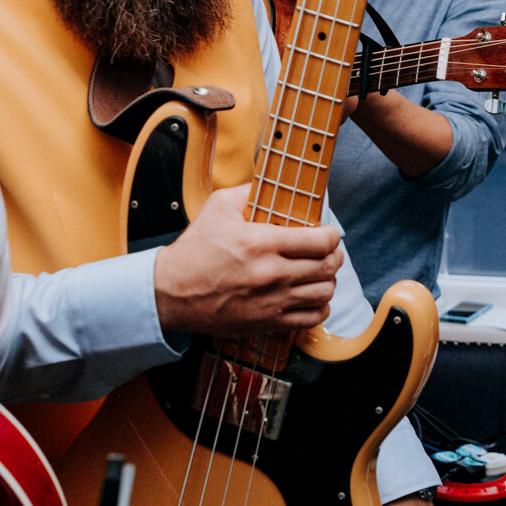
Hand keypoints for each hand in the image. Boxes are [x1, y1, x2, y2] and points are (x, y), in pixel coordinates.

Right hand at [153, 184, 342, 337]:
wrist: (170, 292)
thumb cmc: (193, 251)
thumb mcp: (218, 208)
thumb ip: (249, 192)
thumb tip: (273, 183)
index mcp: (261, 243)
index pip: (320, 241)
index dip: (332, 235)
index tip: (329, 233)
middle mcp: (271, 274)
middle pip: (328, 266)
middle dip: (335, 256)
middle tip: (330, 251)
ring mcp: (271, 302)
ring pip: (324, 293)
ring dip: (328, 281)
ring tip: (320, 273)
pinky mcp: (267, 322)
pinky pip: (311, 319)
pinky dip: (319, 307)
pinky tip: (311, 297)